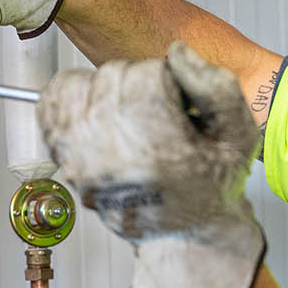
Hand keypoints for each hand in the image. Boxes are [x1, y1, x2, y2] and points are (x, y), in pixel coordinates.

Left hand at [39, 42, 264, 287]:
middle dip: (134, 82)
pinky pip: (50, 110)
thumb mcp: (237, 135)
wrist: (185, 234)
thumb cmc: (212, 183)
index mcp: (158, 149)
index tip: (178, 104)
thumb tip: (176, 52)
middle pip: (109, 77)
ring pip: (75, 87)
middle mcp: (112, 158)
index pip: (144, 75)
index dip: (165, 78)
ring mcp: (84, 166)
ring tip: (126, 111)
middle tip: (156, 111)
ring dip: (101, 89)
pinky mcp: (68, 168)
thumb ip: (215, 86)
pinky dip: (70, 101)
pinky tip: (97, 114)